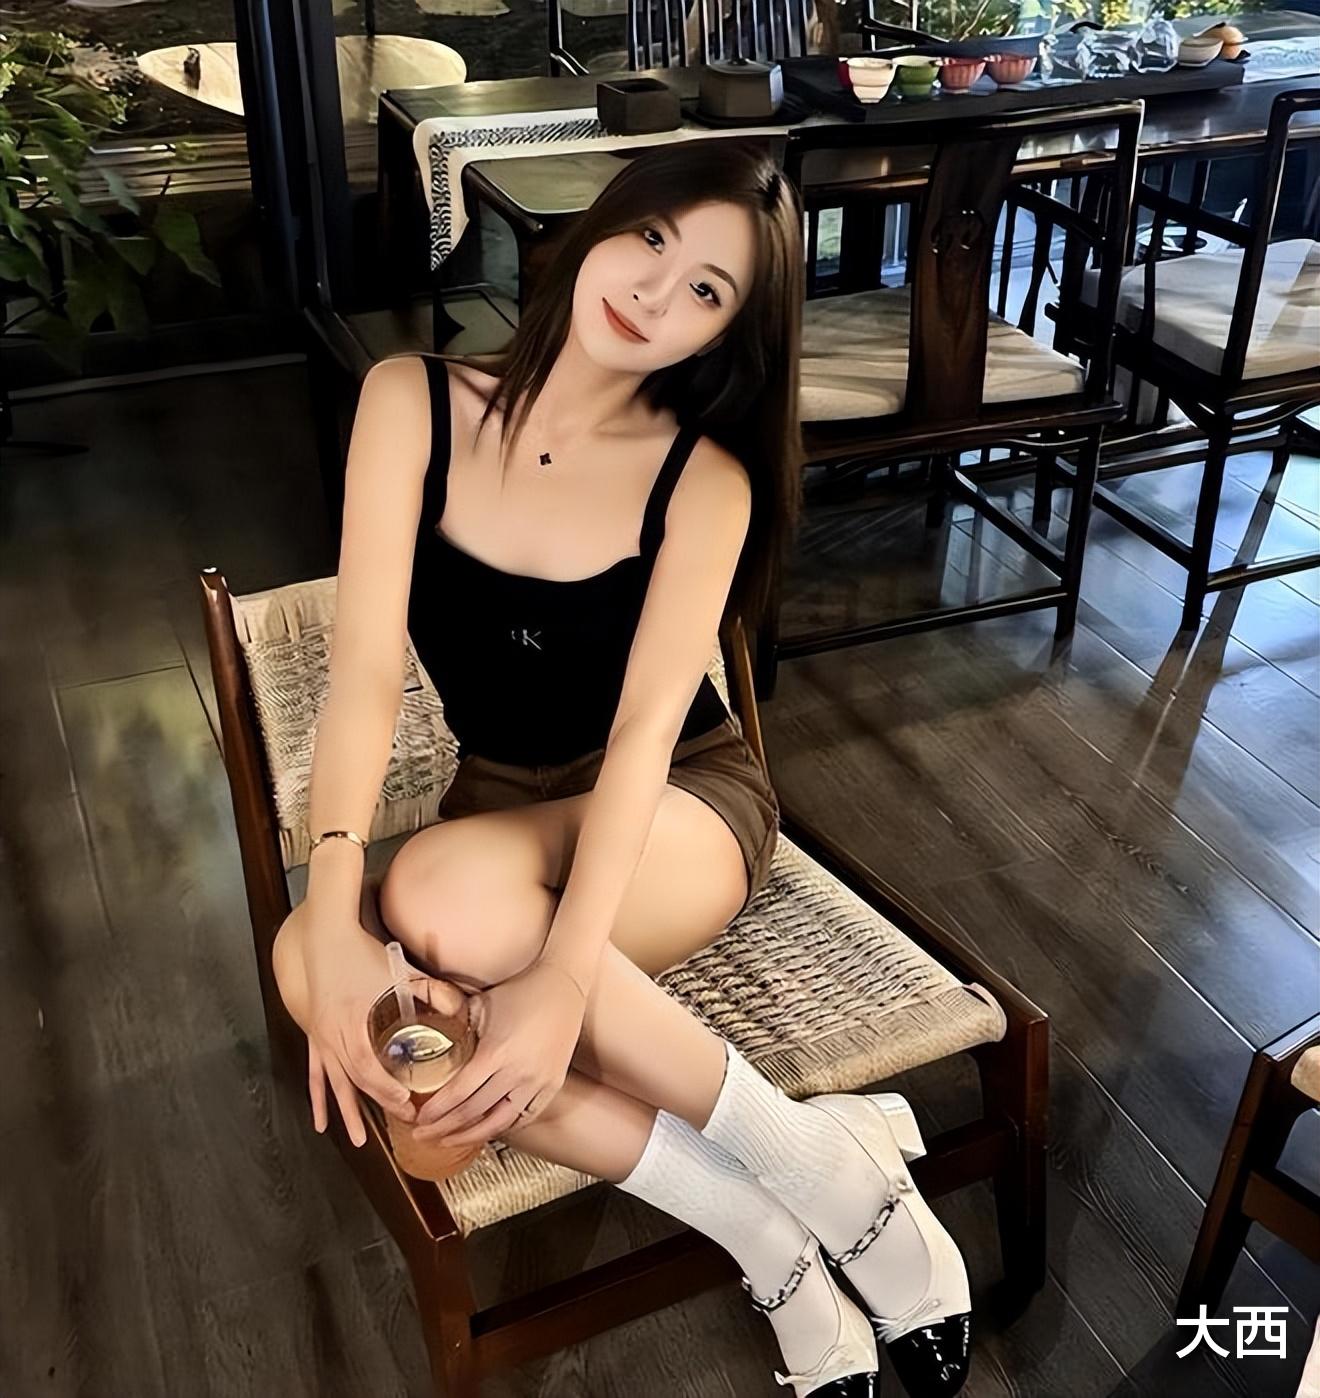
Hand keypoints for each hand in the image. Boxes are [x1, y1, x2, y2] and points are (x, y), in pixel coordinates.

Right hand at [271, 908, 467, 1146]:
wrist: (326, 935)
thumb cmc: (365, 953)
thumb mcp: (400, 970)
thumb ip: (431, 989)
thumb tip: (462, 1009)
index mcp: (353, 1021)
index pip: (369, 1068)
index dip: (386, 1089)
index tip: (407, 1103)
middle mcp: (332, 1034)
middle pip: (355, 1080)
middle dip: (378, 1103)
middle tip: (403, 1119)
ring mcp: (320, 1036)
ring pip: (335, 1083)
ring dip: (349, 1111)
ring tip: (359, 1139)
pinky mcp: (314, 1034)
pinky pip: (316, 1074)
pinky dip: (320, 1099)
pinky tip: (321, 1122)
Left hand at [411, 960, 587, 1148]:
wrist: (563, 985)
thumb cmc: (520, 991)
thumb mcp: (481, 1004)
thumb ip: (454, 1024)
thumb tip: (427, 1040)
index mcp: (497, 1051)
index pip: (459, 1093)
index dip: (436, 1110)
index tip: (420, 1119)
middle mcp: (518, 1071)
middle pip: (474, 1112)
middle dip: (443, 1128)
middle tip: (423, 1134)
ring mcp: (538, 1081)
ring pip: (499, 1123)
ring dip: (471, 1136)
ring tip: (450, 1141)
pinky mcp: (553, 1085)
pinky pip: (524, 1117)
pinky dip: (503, 1127)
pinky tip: (486, 1130)